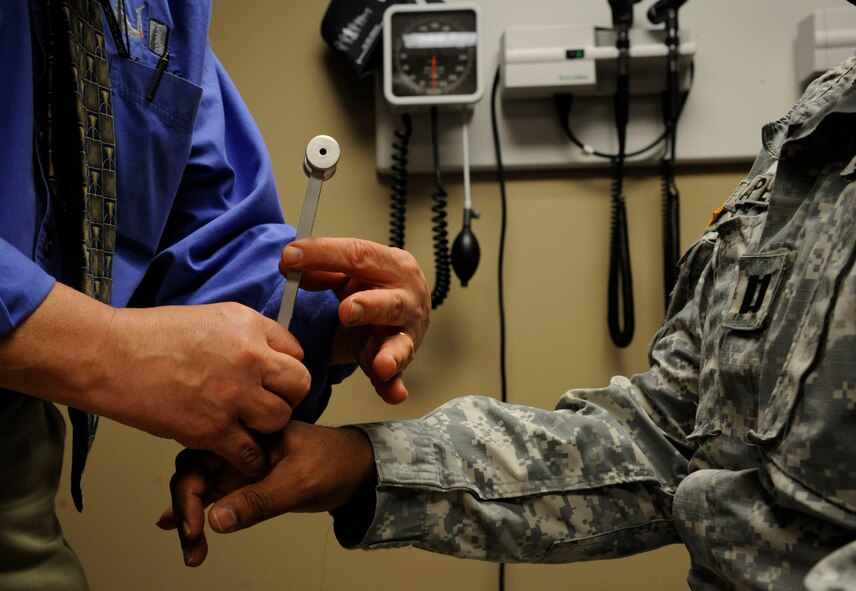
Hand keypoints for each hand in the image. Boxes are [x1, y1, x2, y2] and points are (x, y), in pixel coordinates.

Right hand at [0, 283, 309, 475]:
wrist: (109, 356)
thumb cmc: (147, 336)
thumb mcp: (208, 318)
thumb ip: (242, 336)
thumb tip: (261, 353)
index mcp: (249, 326)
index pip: (295, 351)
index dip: (284, 368)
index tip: (274, 379)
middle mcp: (250, 358)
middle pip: (299, 384)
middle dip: (287, 396)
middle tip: (269, 404)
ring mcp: (234, 394)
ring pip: (280, 418)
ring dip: (268, 426)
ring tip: (249, 426)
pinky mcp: (214, 428)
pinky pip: (251, 453)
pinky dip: (250, 460)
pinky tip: (243, 457)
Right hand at [157, 422, 374, 566]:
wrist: (358, 468)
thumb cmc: (334, 462)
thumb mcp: (298, 482)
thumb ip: (258, 501)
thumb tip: (216, 520)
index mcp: (248, 434)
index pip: (200, 459)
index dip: (189, 494)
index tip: (194, 525)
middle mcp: (240, 446)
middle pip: (194, 473)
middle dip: (185, 509)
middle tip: (191, 543)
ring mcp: (241, 464)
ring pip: (202, 488)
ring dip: (192, 518)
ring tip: (192, 551)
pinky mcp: (248, 481)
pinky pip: (216, 496)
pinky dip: (200, 513)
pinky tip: (185, 529)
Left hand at [280, 237, 429, 403]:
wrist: (402, 310)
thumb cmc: (371, 287)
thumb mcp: (347, 272)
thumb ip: (321, 267)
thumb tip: (289, 263)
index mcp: (393, 264)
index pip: (359, 256)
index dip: (324, 254)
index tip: (290, 256)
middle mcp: (408, 297)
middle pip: (388, 302)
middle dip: (368, 307)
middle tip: (345, 311)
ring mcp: (408, 332)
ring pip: (400, 343)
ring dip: (390, 354)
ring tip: (381, 364)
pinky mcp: (401, 359)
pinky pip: (397, 376)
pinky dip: (393, 385)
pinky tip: (393, 394)